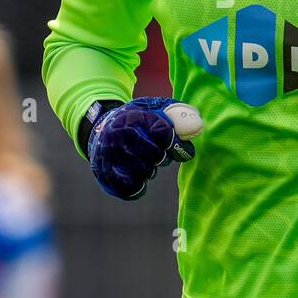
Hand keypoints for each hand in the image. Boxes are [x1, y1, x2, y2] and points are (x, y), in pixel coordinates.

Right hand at [87, 97, 203, 199]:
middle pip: (155, 156)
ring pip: (144, 173)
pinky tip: (138, 179)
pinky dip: (138, 187)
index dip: (174, 143)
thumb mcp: (152, 108)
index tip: (177, 147)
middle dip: (161, 157)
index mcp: (134, 117)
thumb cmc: (136, 119)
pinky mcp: (104, 173)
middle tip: (158, 154)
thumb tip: (198, 126)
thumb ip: (176, 114)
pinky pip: (129, 189)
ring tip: (144, 163)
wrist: (100, 128)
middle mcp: (119, 135)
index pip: (163, 133)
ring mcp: (109, 155)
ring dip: (149, 171)